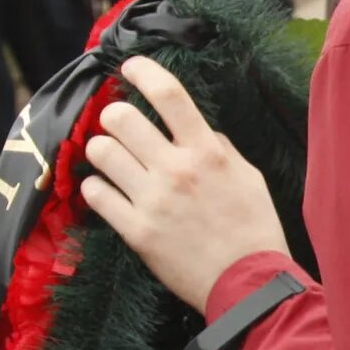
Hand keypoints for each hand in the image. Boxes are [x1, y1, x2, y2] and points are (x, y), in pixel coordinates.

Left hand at [78, 55, 288, 314]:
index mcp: (206, 151)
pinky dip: (96, 187)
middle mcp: (176, 169)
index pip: (169, 94)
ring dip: (102, 151)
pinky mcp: (135, 231)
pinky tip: (107, 191)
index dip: (144, 71)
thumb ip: (219, 149)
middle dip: (113, 116)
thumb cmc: (254, 229)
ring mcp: (152, 200)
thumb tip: (198, 133)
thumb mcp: (248, 177)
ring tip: (112, 160)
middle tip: (119, 126)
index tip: (130, 66)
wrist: (248, 283)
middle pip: (121, 117)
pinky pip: (96, 193)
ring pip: (100, 152)